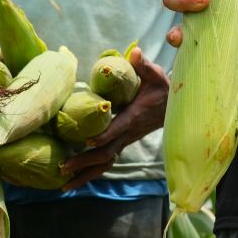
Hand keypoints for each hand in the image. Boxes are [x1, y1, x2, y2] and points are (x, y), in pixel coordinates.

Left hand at [63, 48, 168, 187]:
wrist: (175, 108)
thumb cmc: (162, 90)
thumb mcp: (155, 75)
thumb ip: (143, 65)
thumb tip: (133, 52)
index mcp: (133, 117)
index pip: (117, 129)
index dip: (103, 136)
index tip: (86, 142)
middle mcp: (128, 134)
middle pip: (106, 153)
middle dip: (84, 162)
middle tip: (62, 168)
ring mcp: (125, 141)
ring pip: (105, 163)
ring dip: (85, 174)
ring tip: (64, 185)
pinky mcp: (122, 144)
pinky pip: (106, 162)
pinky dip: (91, 172)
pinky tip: (74, 180)